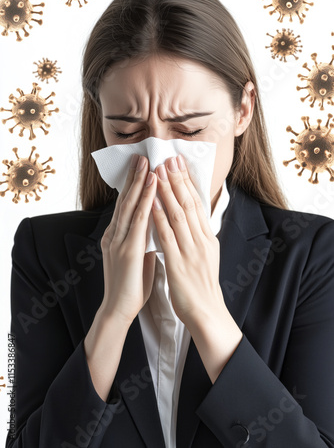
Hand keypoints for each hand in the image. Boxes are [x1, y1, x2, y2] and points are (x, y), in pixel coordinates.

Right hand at [99, 154, 156, 324]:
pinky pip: (138, 220)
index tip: (143, 168)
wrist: (120, 309)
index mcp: (118, 235)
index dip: (134, 185)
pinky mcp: (127, 250)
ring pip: (130, 205)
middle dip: (134, 177)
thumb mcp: (137, 255)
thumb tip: (156, 224)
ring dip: (139, 182)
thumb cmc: (131, 284)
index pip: (127, 205)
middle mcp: (115, 233)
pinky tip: (151, 186)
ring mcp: (119, 240)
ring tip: (146, 162)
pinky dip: (145, 200)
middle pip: (126, 200)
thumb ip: (143, 238)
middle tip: (142, 155)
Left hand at [151, 154, 225, 326]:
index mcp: (207, 238)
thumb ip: (197, 235)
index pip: (197, 204)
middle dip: (178, 179)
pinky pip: (167, 235)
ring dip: (168, 191)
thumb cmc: (202, 285)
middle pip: (189, 203)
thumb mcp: (206, 255)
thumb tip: (191, 218)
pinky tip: (152, 202)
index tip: (179, 164)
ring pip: (178, 214)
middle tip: (169, 158)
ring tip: (159, 171)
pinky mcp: (178, 262)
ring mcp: (191, 250)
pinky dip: (159, 216)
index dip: (187, 182)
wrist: (207, 312)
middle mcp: (201, 240)